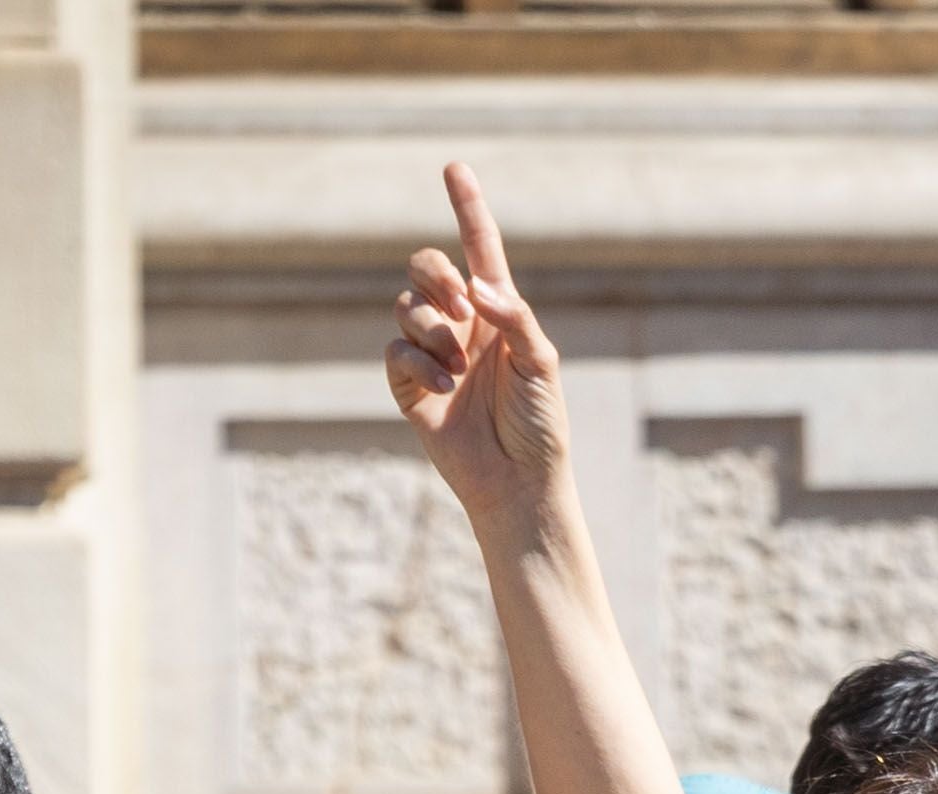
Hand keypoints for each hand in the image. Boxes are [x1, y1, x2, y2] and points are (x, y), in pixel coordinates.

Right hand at [387, 164, 575, 537]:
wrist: (519, 481)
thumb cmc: (540, 423)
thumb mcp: (541, 364)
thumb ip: (514, 318)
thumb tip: (475, 287)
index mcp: (497, 311)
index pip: (479, 248)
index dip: (467, 207)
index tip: (454, 167)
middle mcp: (462, 324)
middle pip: (426, 267)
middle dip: (436, 276)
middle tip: (462, 308)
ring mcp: (432, 352)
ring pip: (406, 305)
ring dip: (432, 330)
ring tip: (458, 369)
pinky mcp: (408, 385)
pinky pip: (396, 349)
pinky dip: (417, 363)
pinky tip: (440, 388)